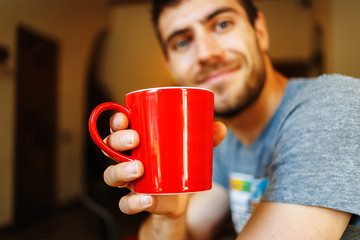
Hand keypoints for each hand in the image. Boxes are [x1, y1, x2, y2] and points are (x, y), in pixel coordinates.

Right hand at [103, 112, 226, 216]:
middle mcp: (127, 159)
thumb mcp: (192, 149)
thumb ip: (205, 138)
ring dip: (120, 171)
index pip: (118, 127)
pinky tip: (147, 199)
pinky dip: (133, 203)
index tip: (124, 116)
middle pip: (109, 147)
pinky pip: (124, 204)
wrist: (179, 197)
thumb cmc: (179, 165)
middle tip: (135, 139)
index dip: (116, 120)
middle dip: (117, 141)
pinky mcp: (136, 200)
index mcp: (137, 142)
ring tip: (138, 169)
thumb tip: (220, 127)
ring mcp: (129, 180)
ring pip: (110, 175)